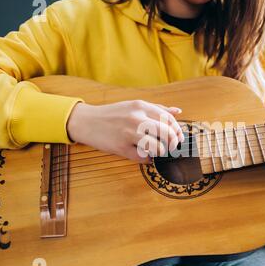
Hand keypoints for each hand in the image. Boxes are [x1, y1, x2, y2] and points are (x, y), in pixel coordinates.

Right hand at [67, 100, 184, 162]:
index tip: (177, 138)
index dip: (177, 131)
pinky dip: (147, 159)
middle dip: (172, 144)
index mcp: (141, 106)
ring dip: (160, 152)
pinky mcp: (121, 147)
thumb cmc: (113, 115)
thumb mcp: (134, 106)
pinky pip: (142, 157)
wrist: (86, 121)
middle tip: (170, 148)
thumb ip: (156, 109)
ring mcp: (128, 133)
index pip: (169, 119)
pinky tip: (144, 156)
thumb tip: (177, 112)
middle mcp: (136, 118)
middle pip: (167, 133)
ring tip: (156, 151)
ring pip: (157, 147)